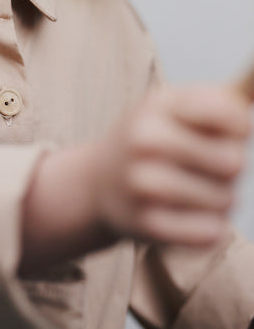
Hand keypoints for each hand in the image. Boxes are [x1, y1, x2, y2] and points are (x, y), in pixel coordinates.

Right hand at [91, 84, 252, 246]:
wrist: (97, 182)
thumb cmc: (149, 140)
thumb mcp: (170, 108)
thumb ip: (215, 102)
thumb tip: (249, 112)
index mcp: (156, 106)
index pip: (224, 112)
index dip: (241, 124)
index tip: (235, 131)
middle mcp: (145, 142)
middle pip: (233, 160)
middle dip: (232, 166)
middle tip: (211, 165)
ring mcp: (143, 184)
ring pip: (225, 199)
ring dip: (221, 198)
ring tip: (198, 190)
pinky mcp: (147, 224)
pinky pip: (210, 233)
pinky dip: (211, 227)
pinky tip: (193, 215)